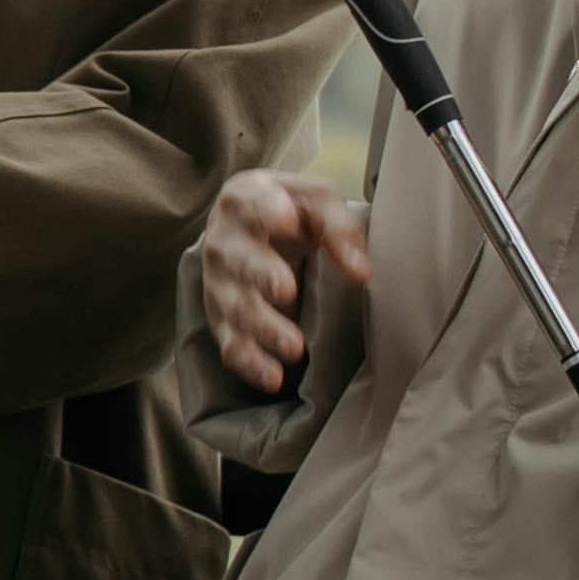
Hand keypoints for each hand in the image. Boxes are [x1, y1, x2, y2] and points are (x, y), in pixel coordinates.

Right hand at [195, 171, 367, 391]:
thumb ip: (339, 228)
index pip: (253, 204)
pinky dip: (249, 362)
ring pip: (235, 308)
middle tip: (288, 290)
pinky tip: (273, 378)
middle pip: (239, 261)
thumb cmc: (288, 210)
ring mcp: (218, 283)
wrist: (245, 226)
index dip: (268, 211)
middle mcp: (224, 242)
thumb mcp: (317, 202)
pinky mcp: (220, 317)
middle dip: (261, 275)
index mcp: (245, 201)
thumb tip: (359, 271)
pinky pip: (230, 343)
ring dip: (263, 328)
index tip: (289, 221)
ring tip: (295, 348)